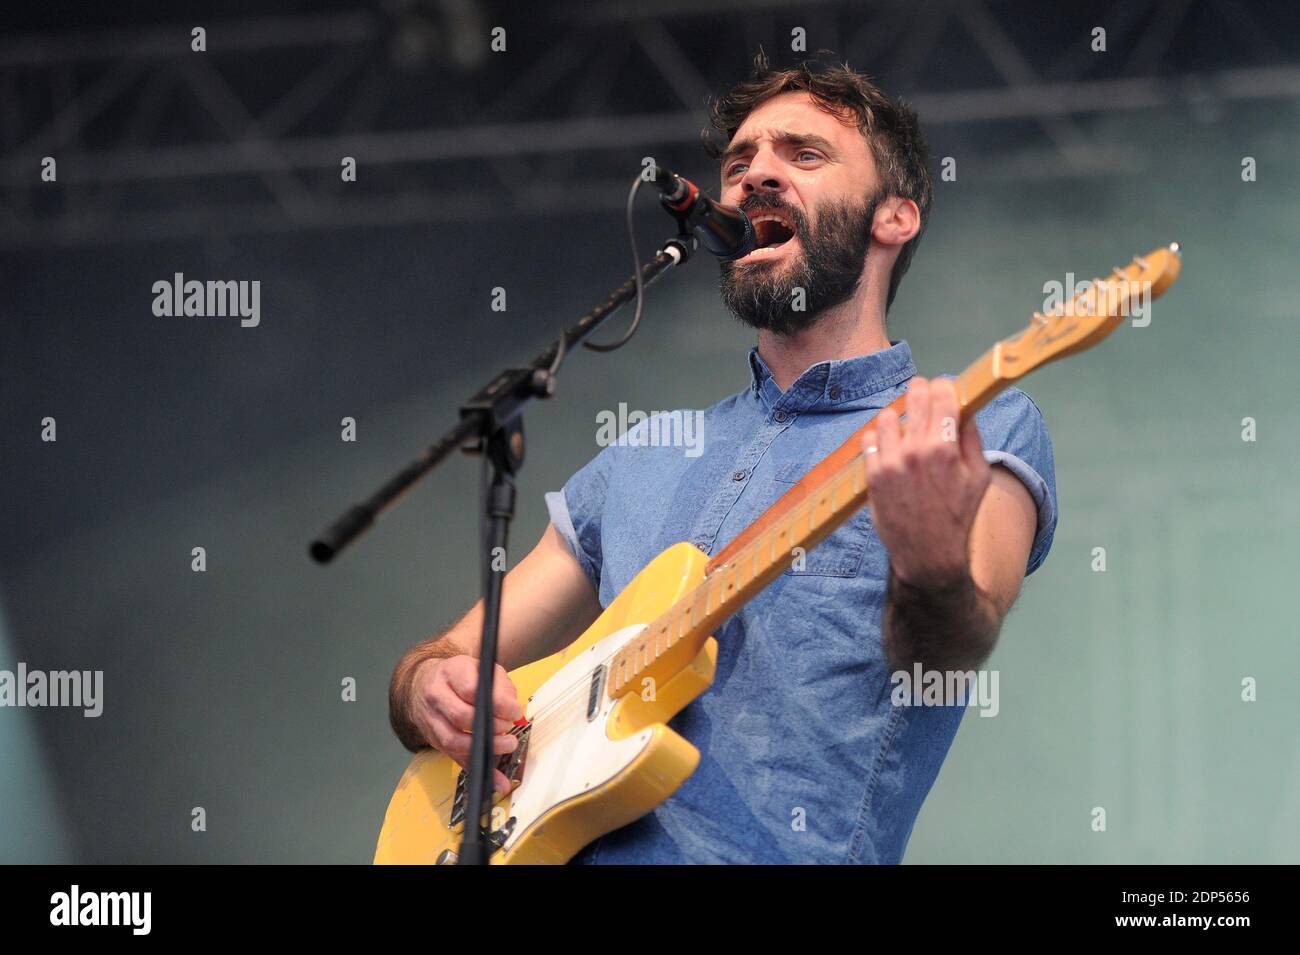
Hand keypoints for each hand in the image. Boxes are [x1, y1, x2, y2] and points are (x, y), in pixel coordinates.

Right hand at [408, 655, 523, 793]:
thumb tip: (513, 710)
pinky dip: (478, 768)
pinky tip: (496, 778)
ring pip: (453, 740)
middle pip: (461, 717)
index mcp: (450, 673)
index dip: (497, 704)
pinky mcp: (434, 740)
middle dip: (491, 726)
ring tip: (507, 745)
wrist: (426, 683)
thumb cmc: (460, 677)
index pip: (471, 690)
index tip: (514, 711)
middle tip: (509, 727)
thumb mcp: (483, 670)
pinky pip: (455, 758)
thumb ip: (501, 687)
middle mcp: (436, 696)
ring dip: (484, 747)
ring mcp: (431, 720)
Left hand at [862, 377, 991, 585]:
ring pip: (888, 416)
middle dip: (920, 391)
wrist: (928, 552)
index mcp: (945, 448)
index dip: (943, 386)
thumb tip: (964, 408)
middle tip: (921, 392)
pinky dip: (879, 438)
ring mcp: (891, 462)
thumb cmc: (958, 515)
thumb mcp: (979, 477)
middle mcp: (916, 451)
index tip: (942, 387)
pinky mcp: (873, 474)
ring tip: (905, 427)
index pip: (942, 396)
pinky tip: (889, 446)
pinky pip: (869, 439)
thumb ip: (971, 438)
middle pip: (914, 397)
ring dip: (897, 416)